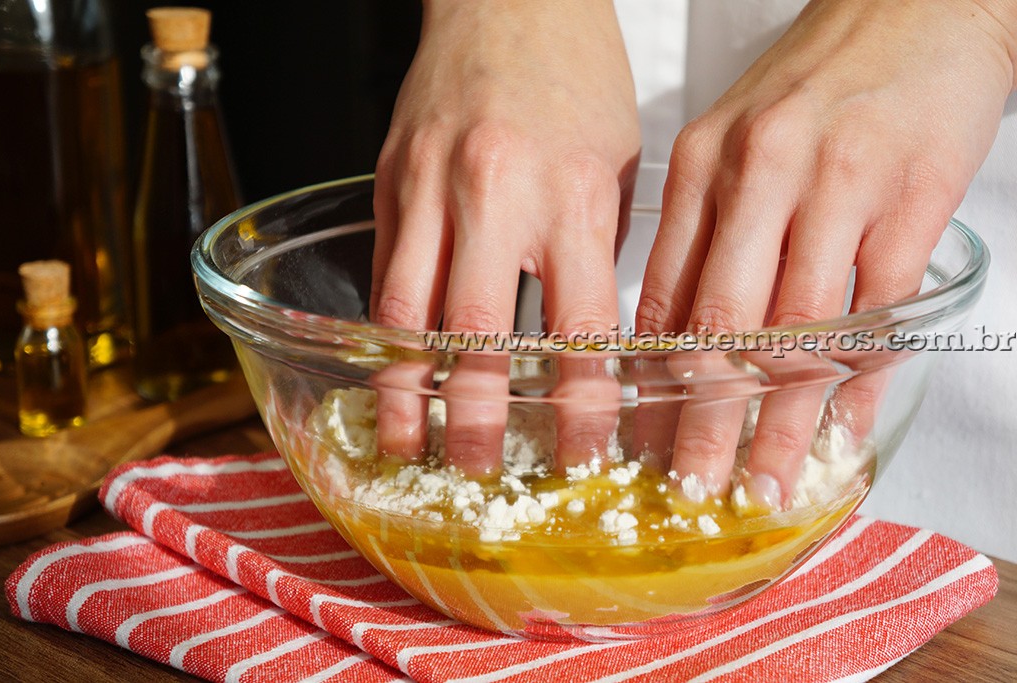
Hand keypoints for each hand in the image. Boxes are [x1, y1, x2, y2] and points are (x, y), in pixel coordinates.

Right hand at [371, 0, 639, 468]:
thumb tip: (585, 339)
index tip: (581, 449)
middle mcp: (494, 195)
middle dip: (470, 415)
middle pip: (474, 334)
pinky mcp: (388, 182)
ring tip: (403, 440)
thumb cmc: (575, 74)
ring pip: (404, 311)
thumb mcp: (617, 163)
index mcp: (570, 193)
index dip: (578, 404)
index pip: (576, 328)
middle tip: (474, 466)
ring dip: (402, 389)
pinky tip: (388, 368)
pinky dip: (385, 331)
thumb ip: (597, 252)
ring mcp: (429, 187)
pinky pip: (383, 271)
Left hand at [636, 0, 1016, 505]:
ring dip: (781, 419)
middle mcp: (760, 174)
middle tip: (691, 485)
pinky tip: (842, 427)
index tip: (640, 438)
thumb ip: (705, 233)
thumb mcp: (733, 142)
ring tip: (767, 481)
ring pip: (797, 331)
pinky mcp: (912, 198)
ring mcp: (838, 187)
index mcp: (703, 164)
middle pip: (721, 325)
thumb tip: (681, 339)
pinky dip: (859, 378)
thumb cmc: (817, 83)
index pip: (663, 295)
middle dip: (703, 417)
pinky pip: (876, 312)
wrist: (914, 6)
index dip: (650, 380)